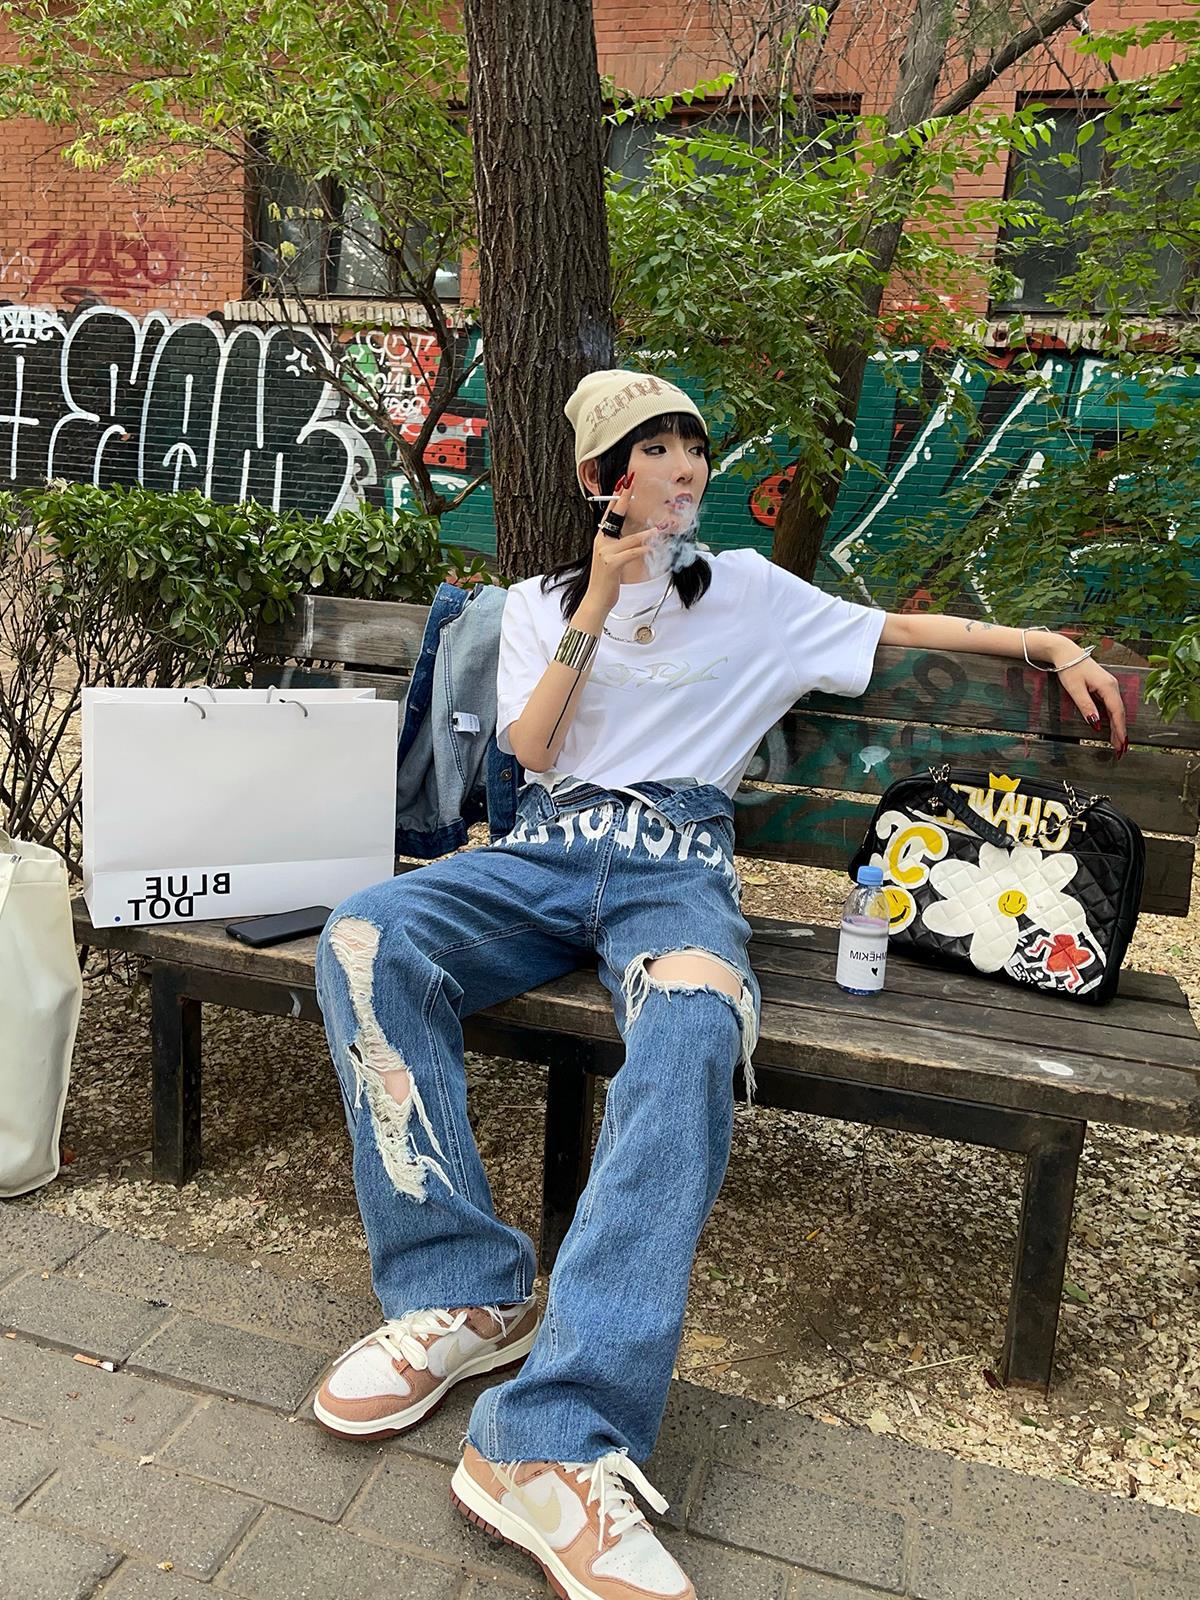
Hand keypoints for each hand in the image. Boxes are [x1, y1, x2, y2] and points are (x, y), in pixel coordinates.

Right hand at [580, 475, 667, 620]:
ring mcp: (605, 553)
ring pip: (629, 538)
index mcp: (601, 539)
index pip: (609, 513)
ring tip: (658, 529)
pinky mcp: (612, 564)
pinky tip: (652, 547)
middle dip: (624, 499)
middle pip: (615, 517)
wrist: (596, 600)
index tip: (622, 483)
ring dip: (646, 534)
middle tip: (630, 483)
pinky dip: (643, 550)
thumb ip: (619, 547)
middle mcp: (601, 542)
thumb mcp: (611, 560)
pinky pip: (631, 553)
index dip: (616, 497)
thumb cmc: (606, 581)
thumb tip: (635, 538)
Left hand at [1053, 647, 1127, 757]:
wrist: (1066, 653)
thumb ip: (1086, 707)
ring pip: (1117, 710)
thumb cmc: (1069, 669)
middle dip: (1120, 732)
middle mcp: (1113, 686)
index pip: (1117, 712)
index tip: (1121, 744)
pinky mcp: (1105, 687)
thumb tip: (1097, 724)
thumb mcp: (1075, 689)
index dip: (1120, 730)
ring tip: (1117, 744)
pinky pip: (1112, 706)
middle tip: (1120, 750)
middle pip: (1119, 713)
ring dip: (1117, 727)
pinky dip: (1113, 718)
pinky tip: (1112, 728)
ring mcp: (1110, 686)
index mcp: (1108, 686)